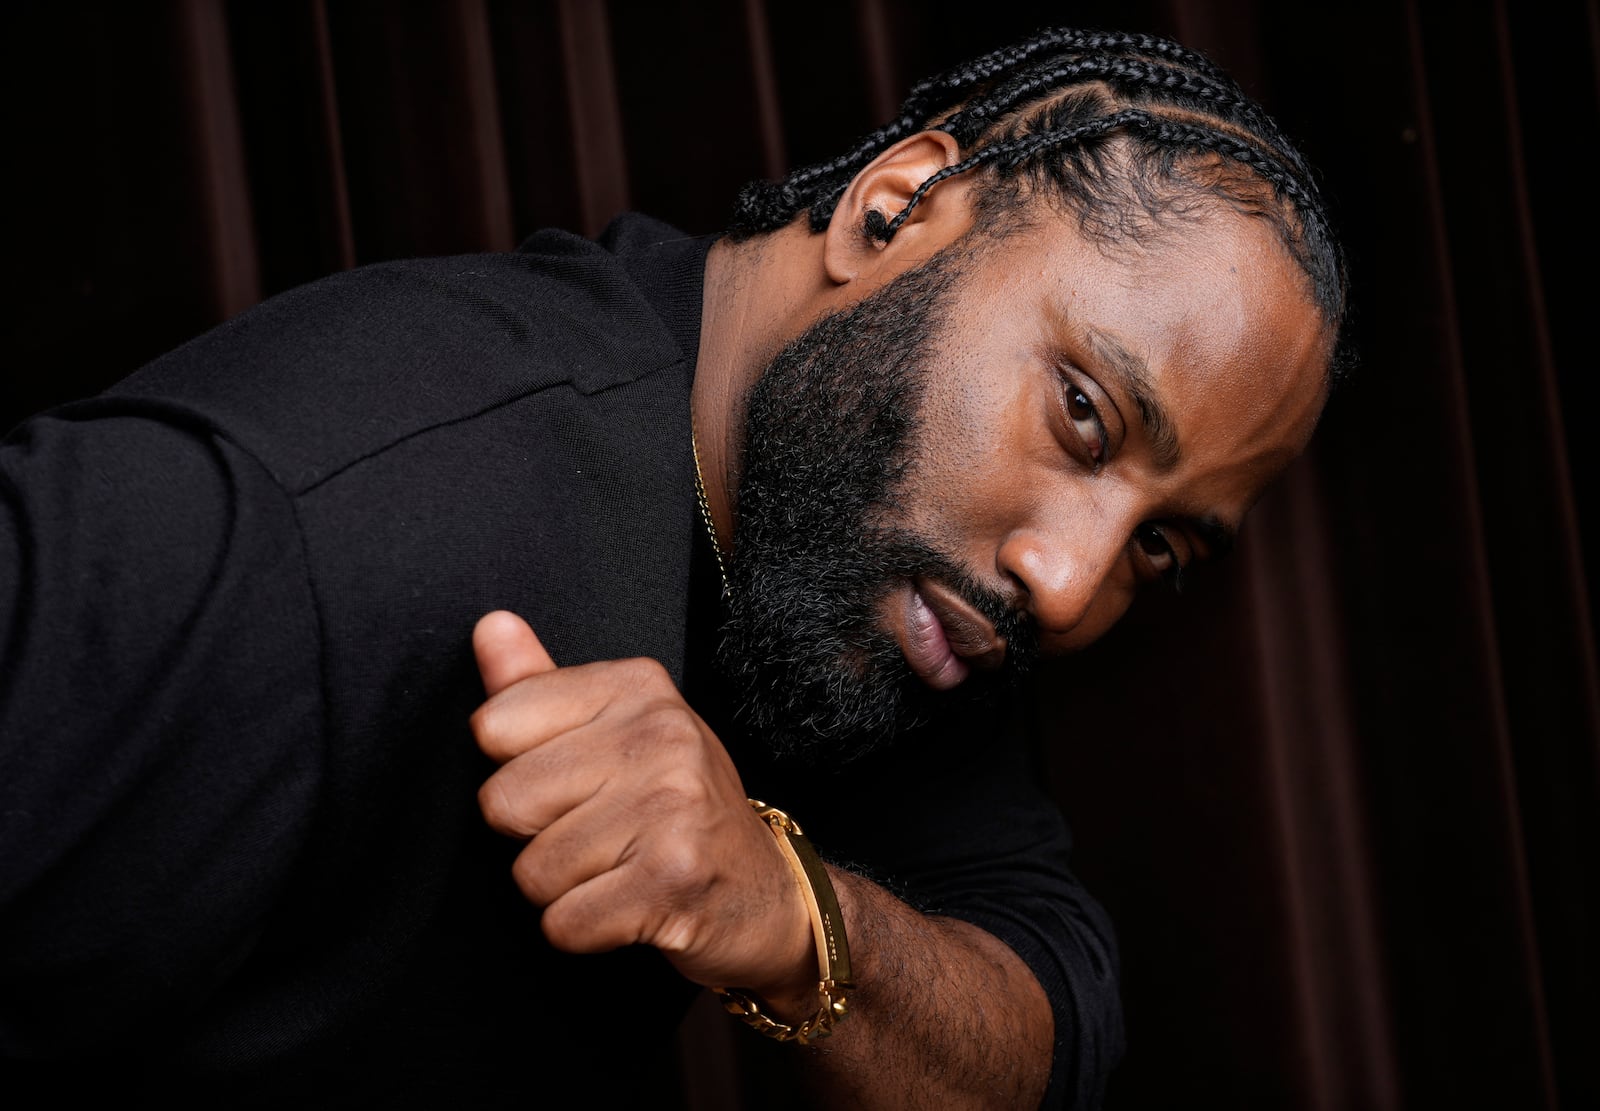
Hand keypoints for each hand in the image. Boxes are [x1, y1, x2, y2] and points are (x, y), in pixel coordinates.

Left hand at [470, 611, 815, 998]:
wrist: (766, 893)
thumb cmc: (677, 808)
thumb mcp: (617, 731)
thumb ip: (540, 685)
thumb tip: (489, 626)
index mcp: (638, 687)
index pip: (496, 724)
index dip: (516, 769)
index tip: (573, 781)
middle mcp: (661, 735)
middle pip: (503, 801)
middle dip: (534, 837)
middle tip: (597, 835)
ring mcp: (672, 807)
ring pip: (530, 870)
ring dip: (561, 890)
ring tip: (617, 870)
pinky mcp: (672, 880)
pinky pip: (563, 922)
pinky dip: (583, 930)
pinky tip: (627, 907)